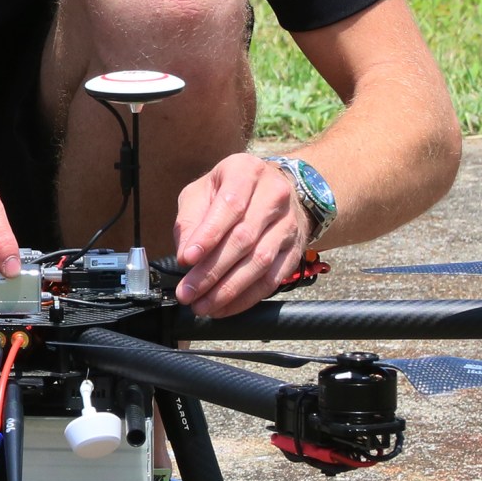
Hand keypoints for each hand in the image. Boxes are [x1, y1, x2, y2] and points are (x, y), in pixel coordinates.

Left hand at [171, 153, 310, 318]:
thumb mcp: (203, 191)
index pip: (230, 206)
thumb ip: (190, 220)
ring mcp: (288, 224)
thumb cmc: (230, 190)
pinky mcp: (295, 250)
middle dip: (212, 271)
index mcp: (246, 172)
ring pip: (260, 262)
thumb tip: (186, 256)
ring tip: (203, 305)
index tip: (187, 259)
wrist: (274, 187)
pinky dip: (247, 297)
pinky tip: (225, 307)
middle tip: (188, 292)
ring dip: (229, 290)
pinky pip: (273, 279)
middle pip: (244, 239)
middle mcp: (274, 196)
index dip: (208, 235)